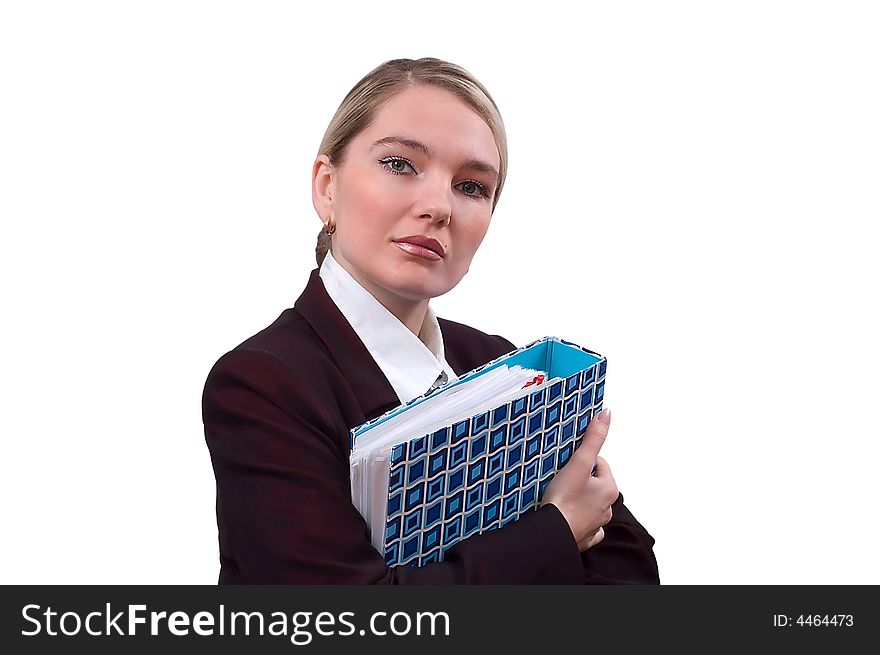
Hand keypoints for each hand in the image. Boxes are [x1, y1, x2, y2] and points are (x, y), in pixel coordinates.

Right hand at [540, 409, 618, 551]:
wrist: (550, 533)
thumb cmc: (563, 500)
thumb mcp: (578, 462)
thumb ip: (593, 438)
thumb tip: (606, 414)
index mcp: (610, 488)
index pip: (598, 464)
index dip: (580, 461)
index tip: (567, 467)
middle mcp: (607, 507)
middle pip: (593, 483)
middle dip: (579, 480)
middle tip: (561, 481)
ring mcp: (596, 523)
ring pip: (588, 503)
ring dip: (577, 498)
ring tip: (559, 496)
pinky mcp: (585, 537)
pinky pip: (584, 524)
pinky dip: (577, 519)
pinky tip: (565, 515)